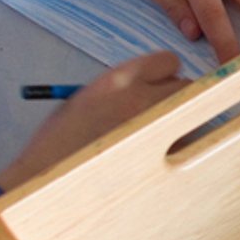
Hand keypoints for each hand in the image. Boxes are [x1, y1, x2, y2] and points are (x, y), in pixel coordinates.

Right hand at [0, 53, 189, 189]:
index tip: (158, 86)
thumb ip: (122, 89)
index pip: (169, 61)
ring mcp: (158, 126)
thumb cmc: (60, 142)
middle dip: (176, 96)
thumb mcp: (86, 99)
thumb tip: (154, 88)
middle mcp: (142, 97)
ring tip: (155, 136)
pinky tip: (155, 156)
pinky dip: (179, 146)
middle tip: (159, 112)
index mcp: (119, 80)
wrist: (47, 179)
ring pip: (191, 114)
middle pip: (186, 85)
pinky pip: (187, 143)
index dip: (164, 75)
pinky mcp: (165, 155)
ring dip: (181, 121)